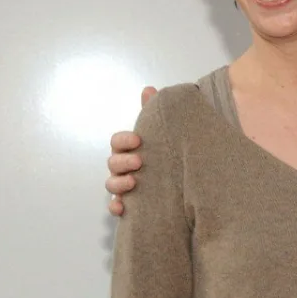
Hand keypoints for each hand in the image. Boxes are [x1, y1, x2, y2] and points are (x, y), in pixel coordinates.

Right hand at [105, 86, 155, 215]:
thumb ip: (154, 111)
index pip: (117, 141)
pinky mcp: (131, 203)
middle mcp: (123, 166)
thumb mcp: (163, 132)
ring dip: (118, 184)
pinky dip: (116, 207)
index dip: (124, 140)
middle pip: (112, 163)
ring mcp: (124, 185)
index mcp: (129, 148)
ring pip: (111, 184)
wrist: (185, 177)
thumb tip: (149, 90)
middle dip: (122, 162)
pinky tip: (122, 207)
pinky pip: (116, 206)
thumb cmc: (167, 151)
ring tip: (133, 183)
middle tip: (140, 161)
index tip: (138, 139)